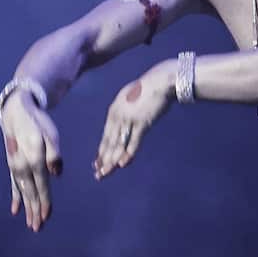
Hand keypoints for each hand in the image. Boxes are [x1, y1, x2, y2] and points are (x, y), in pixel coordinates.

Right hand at [2, 92, 62, 231]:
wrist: (16, 112)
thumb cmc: (38, 123)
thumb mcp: (50, 134)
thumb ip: (54, 154)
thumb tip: (56, 174)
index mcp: (34, 160)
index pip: (41, 186)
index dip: (44, 202)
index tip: (46, 217)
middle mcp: (22, 167)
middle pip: (30, 193)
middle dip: (34, 211)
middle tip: (37, 228)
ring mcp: (15, 167)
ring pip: (22, 192)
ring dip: (26, 208)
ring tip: (30, 223)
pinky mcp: (12, 165)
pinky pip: (13, 185)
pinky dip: (15, 198)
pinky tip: (16, 210)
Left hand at [94, 62, 174, 179]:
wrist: (160, 81)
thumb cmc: (147, 90)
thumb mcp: (130, 100)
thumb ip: (124, 112)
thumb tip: (123, 125)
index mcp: (113, 111)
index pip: (105, 136)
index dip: (101, 152)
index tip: (97, 164)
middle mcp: (118, 116)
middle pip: (109, 142)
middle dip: (103, 160)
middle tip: (98, 175)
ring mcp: (129, 119)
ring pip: (118, 144)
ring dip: (112, 161)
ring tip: (106, 173)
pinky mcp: (142, 122)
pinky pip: (134, 141)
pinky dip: (128, 153)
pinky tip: (123, 164)